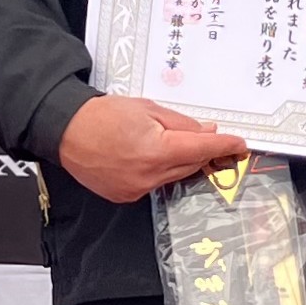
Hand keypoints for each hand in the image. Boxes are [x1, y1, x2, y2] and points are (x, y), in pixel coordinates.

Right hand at [58, 93, 246, 205]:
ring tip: (169, 142)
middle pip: (190, 164)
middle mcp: (149, 176)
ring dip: (180, 161)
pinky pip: (155, 184)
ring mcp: (137, 189)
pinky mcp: (127, 196)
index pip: (202, 149)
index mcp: (156, 150)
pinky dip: (160, 171)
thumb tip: (206, 132)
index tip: (240, 145)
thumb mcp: (148, 108)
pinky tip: (150, 156)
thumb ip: (181, 123)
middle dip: (202, 151)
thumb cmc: (102, 115)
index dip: (224, 146)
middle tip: (211, 137)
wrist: (65, 131)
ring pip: (174, 176)